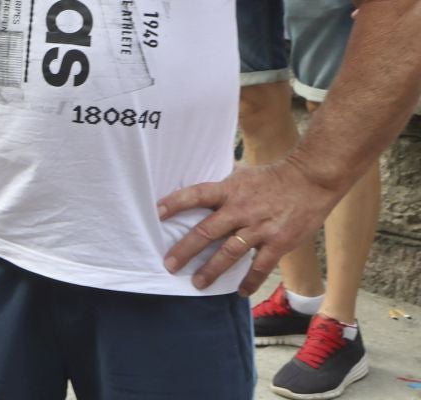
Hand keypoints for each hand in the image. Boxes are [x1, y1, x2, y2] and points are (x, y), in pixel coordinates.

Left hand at [159, 159, 345, 293]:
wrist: (310, 181)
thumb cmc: (272, 178)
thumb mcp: (242, 175)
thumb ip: (223, 188)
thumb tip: (200, 195)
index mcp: (229, 191)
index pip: (196, 195)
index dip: (175, 203)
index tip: (157, 213)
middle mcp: (240, 210)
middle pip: (207, 231)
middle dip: (185, 250)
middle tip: (169, 265)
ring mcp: (259, 228)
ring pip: (229, 253)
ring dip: (211, 270)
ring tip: (197, 284)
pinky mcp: (279, 242)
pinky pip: (260, 266)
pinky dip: (249, 281)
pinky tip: (239, 292)